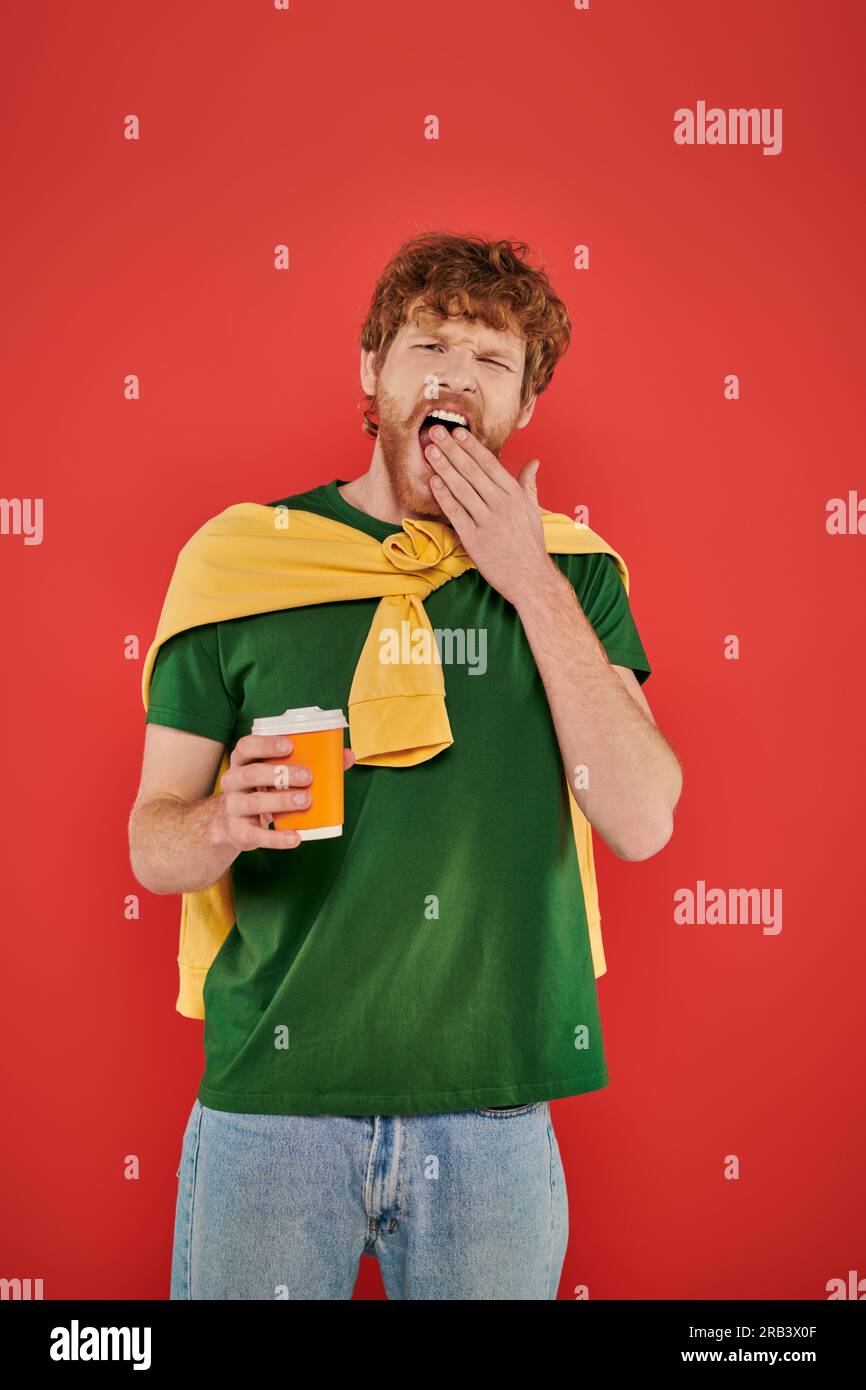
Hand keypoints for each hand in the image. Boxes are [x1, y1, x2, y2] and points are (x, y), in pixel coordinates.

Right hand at [215, 733, 354, 849]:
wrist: (235, 824)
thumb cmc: (264, 790)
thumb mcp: (278, 774)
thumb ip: (311, 762)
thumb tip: (347, 756)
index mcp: (242, 761)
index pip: (246, 746)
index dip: (265, 744)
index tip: (290, 745)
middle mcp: (233, 781)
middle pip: (251, 773)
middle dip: (280, 773)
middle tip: (308, 776)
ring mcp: (233, 807)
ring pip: (255, 801)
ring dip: (282, 801)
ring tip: (306, 800)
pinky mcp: (238, 831)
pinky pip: (256, 835)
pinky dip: (277, 838)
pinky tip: (295, 838)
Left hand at [422, 423, 555, 605]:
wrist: (530, 578)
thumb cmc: (530, 545)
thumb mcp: (534, 511)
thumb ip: (529, 484)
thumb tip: (533, 462)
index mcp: (515, 495)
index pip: (490, 464)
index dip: (472, 447)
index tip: (458, 431)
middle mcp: (502, 505)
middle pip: (473, 472)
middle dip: (452, 450)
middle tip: (435, 431)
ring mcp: (488, 522)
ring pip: (462, 489)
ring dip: (444, 467)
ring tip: (429, 450)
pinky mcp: (475, 540)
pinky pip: (456, 513)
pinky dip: (444, 497)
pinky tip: (434, 482)